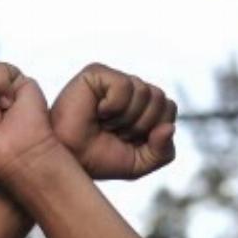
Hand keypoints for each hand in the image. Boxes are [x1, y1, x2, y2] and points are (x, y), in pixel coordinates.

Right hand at [50, 64, 176, 180]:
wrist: (67, 160)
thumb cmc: (99, 160)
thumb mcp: (139, 164)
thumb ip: (163, 151)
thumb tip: (170, 128)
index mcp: (142, 106)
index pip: (169, 108)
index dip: (154, 131)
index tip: (130, 141)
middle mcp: (130, 90)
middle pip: (160, 98)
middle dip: (141, 125)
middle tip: (116, 133)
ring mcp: (114, 80)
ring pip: (145, 92)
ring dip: (126, 119)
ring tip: (106, 124)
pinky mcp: (97, 73)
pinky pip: (124, 86)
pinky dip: (114, 107)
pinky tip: (98, 112)